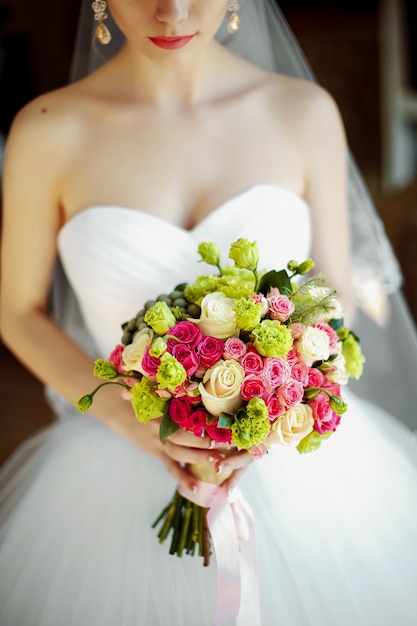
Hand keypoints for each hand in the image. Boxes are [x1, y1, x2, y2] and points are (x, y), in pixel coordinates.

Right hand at [108, 402, 252, 492]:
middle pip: (184, 435)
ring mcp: (157, 440)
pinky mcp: (157, 452)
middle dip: (205, 441)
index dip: (204, 420)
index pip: (186, 414)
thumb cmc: (144, 398)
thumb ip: (177, 392)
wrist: (118, 409)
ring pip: (180, 452)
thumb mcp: (160, 392)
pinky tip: (198, 488)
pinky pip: (172, 467)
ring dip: (200, 457)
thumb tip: (200, 386)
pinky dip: (184, 478)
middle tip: (227, 443)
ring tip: (219, 461)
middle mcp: (160, 425)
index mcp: (164, 408)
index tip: (224, 422)